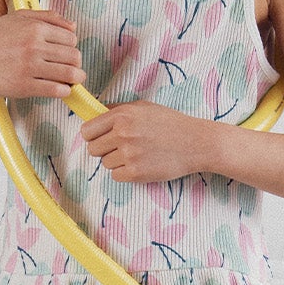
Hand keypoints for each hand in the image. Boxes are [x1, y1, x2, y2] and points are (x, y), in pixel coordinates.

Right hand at [0, 9, 84, 101]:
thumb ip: (46, 17)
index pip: (71, 38)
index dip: (71, 47)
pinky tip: (60, 89)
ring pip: (69, 73)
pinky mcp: (24, 86)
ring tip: (70, 80)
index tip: (65, 54)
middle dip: (76, 63)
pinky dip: (64, 91)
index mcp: (34, 27)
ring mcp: (29, 67)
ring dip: (75, 78)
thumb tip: (73, 26)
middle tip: (71, 68)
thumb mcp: (16, 18)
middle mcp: (33, 46)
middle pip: (74, 56)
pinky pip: (57, 90)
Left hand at [80, 102, 208, 183]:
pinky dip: (125, 173)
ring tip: (137, 154)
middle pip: (93, 149)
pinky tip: (140, 165)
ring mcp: (129, 154)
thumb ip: (118, 110)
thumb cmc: (171, 123)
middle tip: (120, 148)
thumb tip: (94, 115)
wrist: (196, 143)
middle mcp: (123, 134)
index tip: (99, 137)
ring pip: (105, 163)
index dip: (92, 135)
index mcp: (122, 115)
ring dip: (117, 161)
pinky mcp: (136, 173)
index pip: (87, 131)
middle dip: (103, 149)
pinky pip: (116, 176)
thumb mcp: (144, 108)